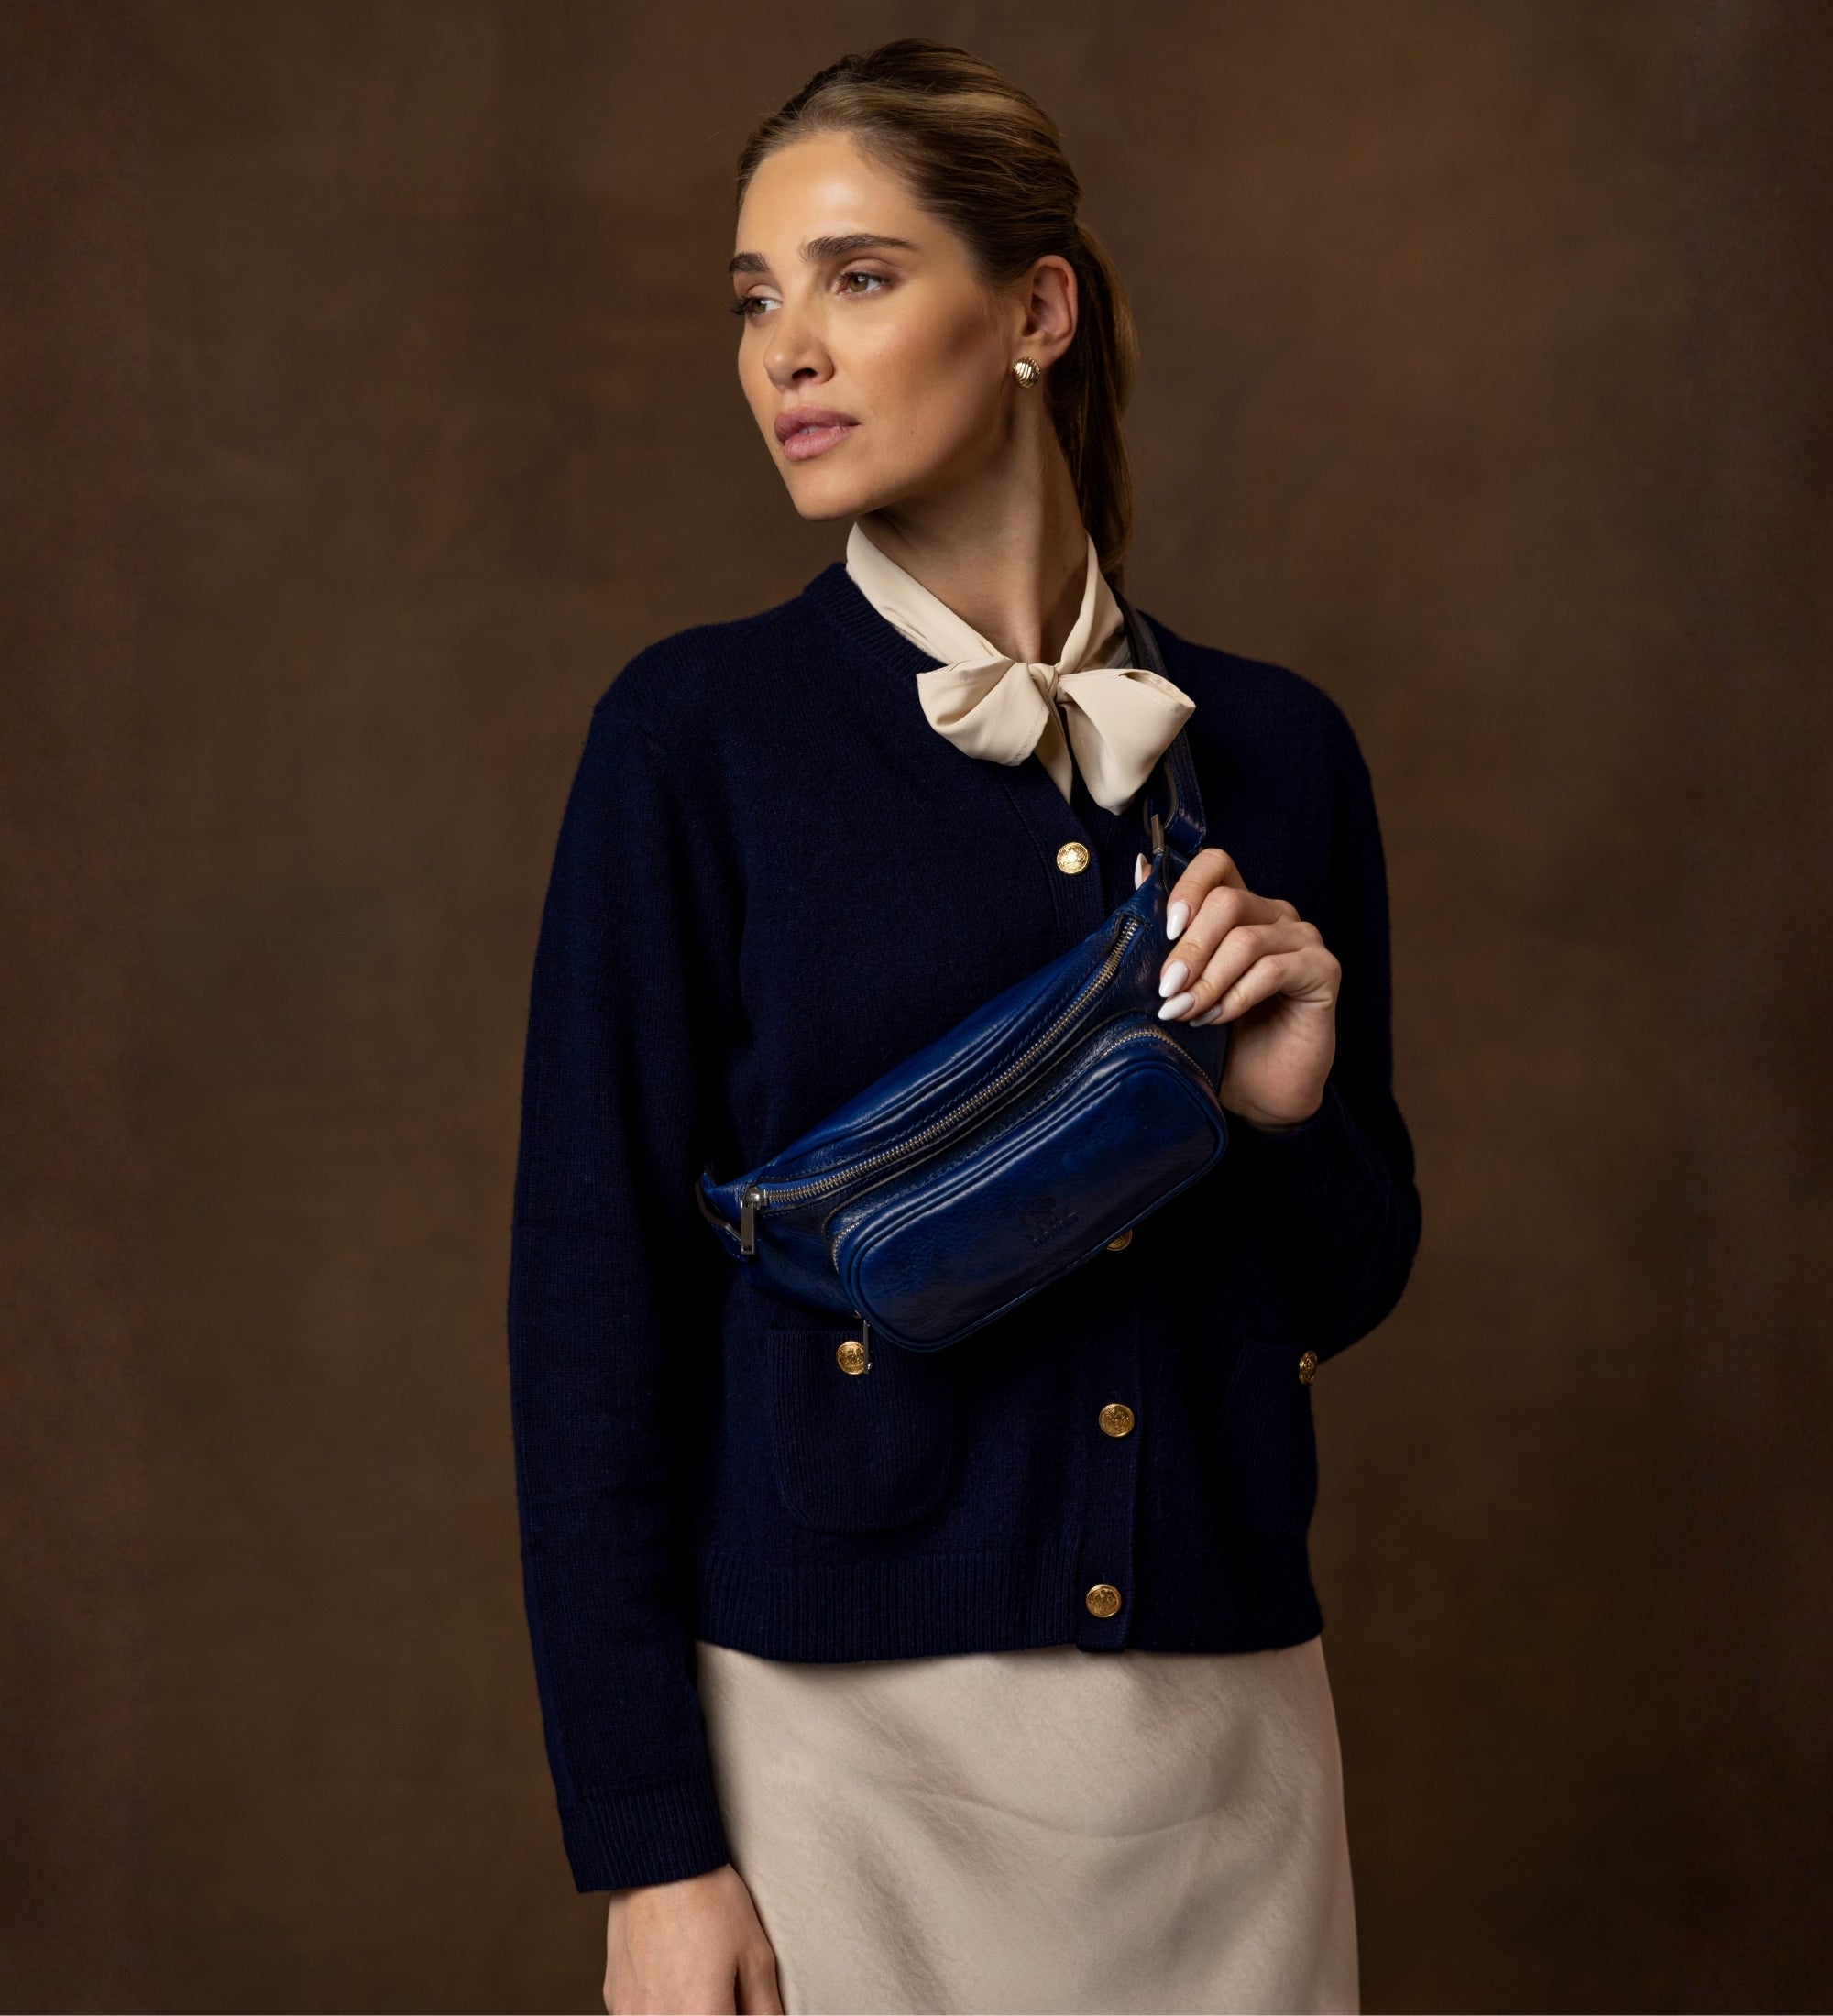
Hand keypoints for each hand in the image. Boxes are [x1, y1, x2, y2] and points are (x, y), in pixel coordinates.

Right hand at [603, 1863, 782, 2014]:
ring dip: (685, 2008)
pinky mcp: (613, 1998)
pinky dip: (660, 2004)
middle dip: (713, 2010)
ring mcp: (630, 2013)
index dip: (736, 2012)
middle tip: (722, 1985)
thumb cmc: (711, 1902)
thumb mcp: (756, 1956)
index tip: (739, 1999)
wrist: (659, 1861)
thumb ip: (766, 2009)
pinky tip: (670, 1972)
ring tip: (696, 1974)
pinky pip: (642, 2014)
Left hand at [1136, 847, 1337, 1131]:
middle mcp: (1274, 914)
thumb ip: (1165, 931)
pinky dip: (1238, 996)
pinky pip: (1274, 969)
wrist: (1257, 1091)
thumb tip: (1141, 868)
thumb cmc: (1217, 1036)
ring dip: (1208, 980)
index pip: (1216, 863)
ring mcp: (1303, 940)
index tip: (1165, 930)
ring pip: (1247, 939)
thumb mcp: (1180, 982)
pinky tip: (1217, 1019)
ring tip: (1186, 1013)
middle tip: (1166, 989)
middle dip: (1189, 948)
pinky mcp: (1323, 971)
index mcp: (1238, 907)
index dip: (1188, 888)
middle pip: (1227, 902)